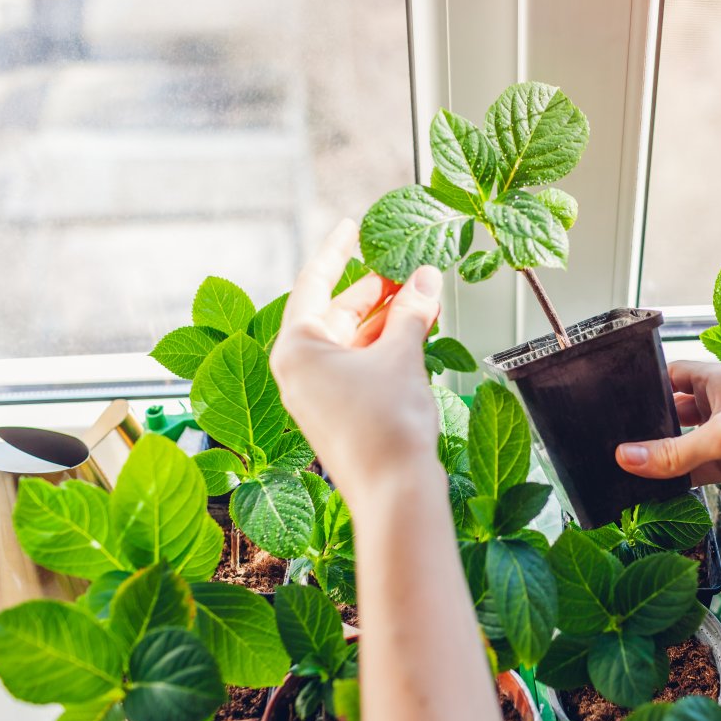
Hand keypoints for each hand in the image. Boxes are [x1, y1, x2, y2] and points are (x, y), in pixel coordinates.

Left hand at [271, 219, 443, 493]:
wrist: (395, 493)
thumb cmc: (385, 431)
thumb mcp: (401, 355)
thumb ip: (411, 310)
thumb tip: (424, 277)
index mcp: (297, 348)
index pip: (314, 283)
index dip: (336, 250)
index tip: (351, 227)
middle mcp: (299, 370)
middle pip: (337, 312)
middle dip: (376, 290)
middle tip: (408, 267)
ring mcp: (319, 393)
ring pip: (352, 340)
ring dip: (387, 319)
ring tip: (422, 297)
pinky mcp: (340, 412)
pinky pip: (360, 365)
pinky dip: (385, 346)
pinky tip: (415, 333)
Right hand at [615, 360, 720, 508]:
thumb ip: (673, 452)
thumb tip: (624, 458)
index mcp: (717, 379)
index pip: (669, 375)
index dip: (643, 385)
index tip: (609, 399)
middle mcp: (720, 404)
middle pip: (673, 412)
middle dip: (647, 426)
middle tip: (607, 441)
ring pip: (684, 446)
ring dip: (661, 458)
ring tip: (622, 470)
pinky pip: (698, 471)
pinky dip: (679, 480)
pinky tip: (655, 491)